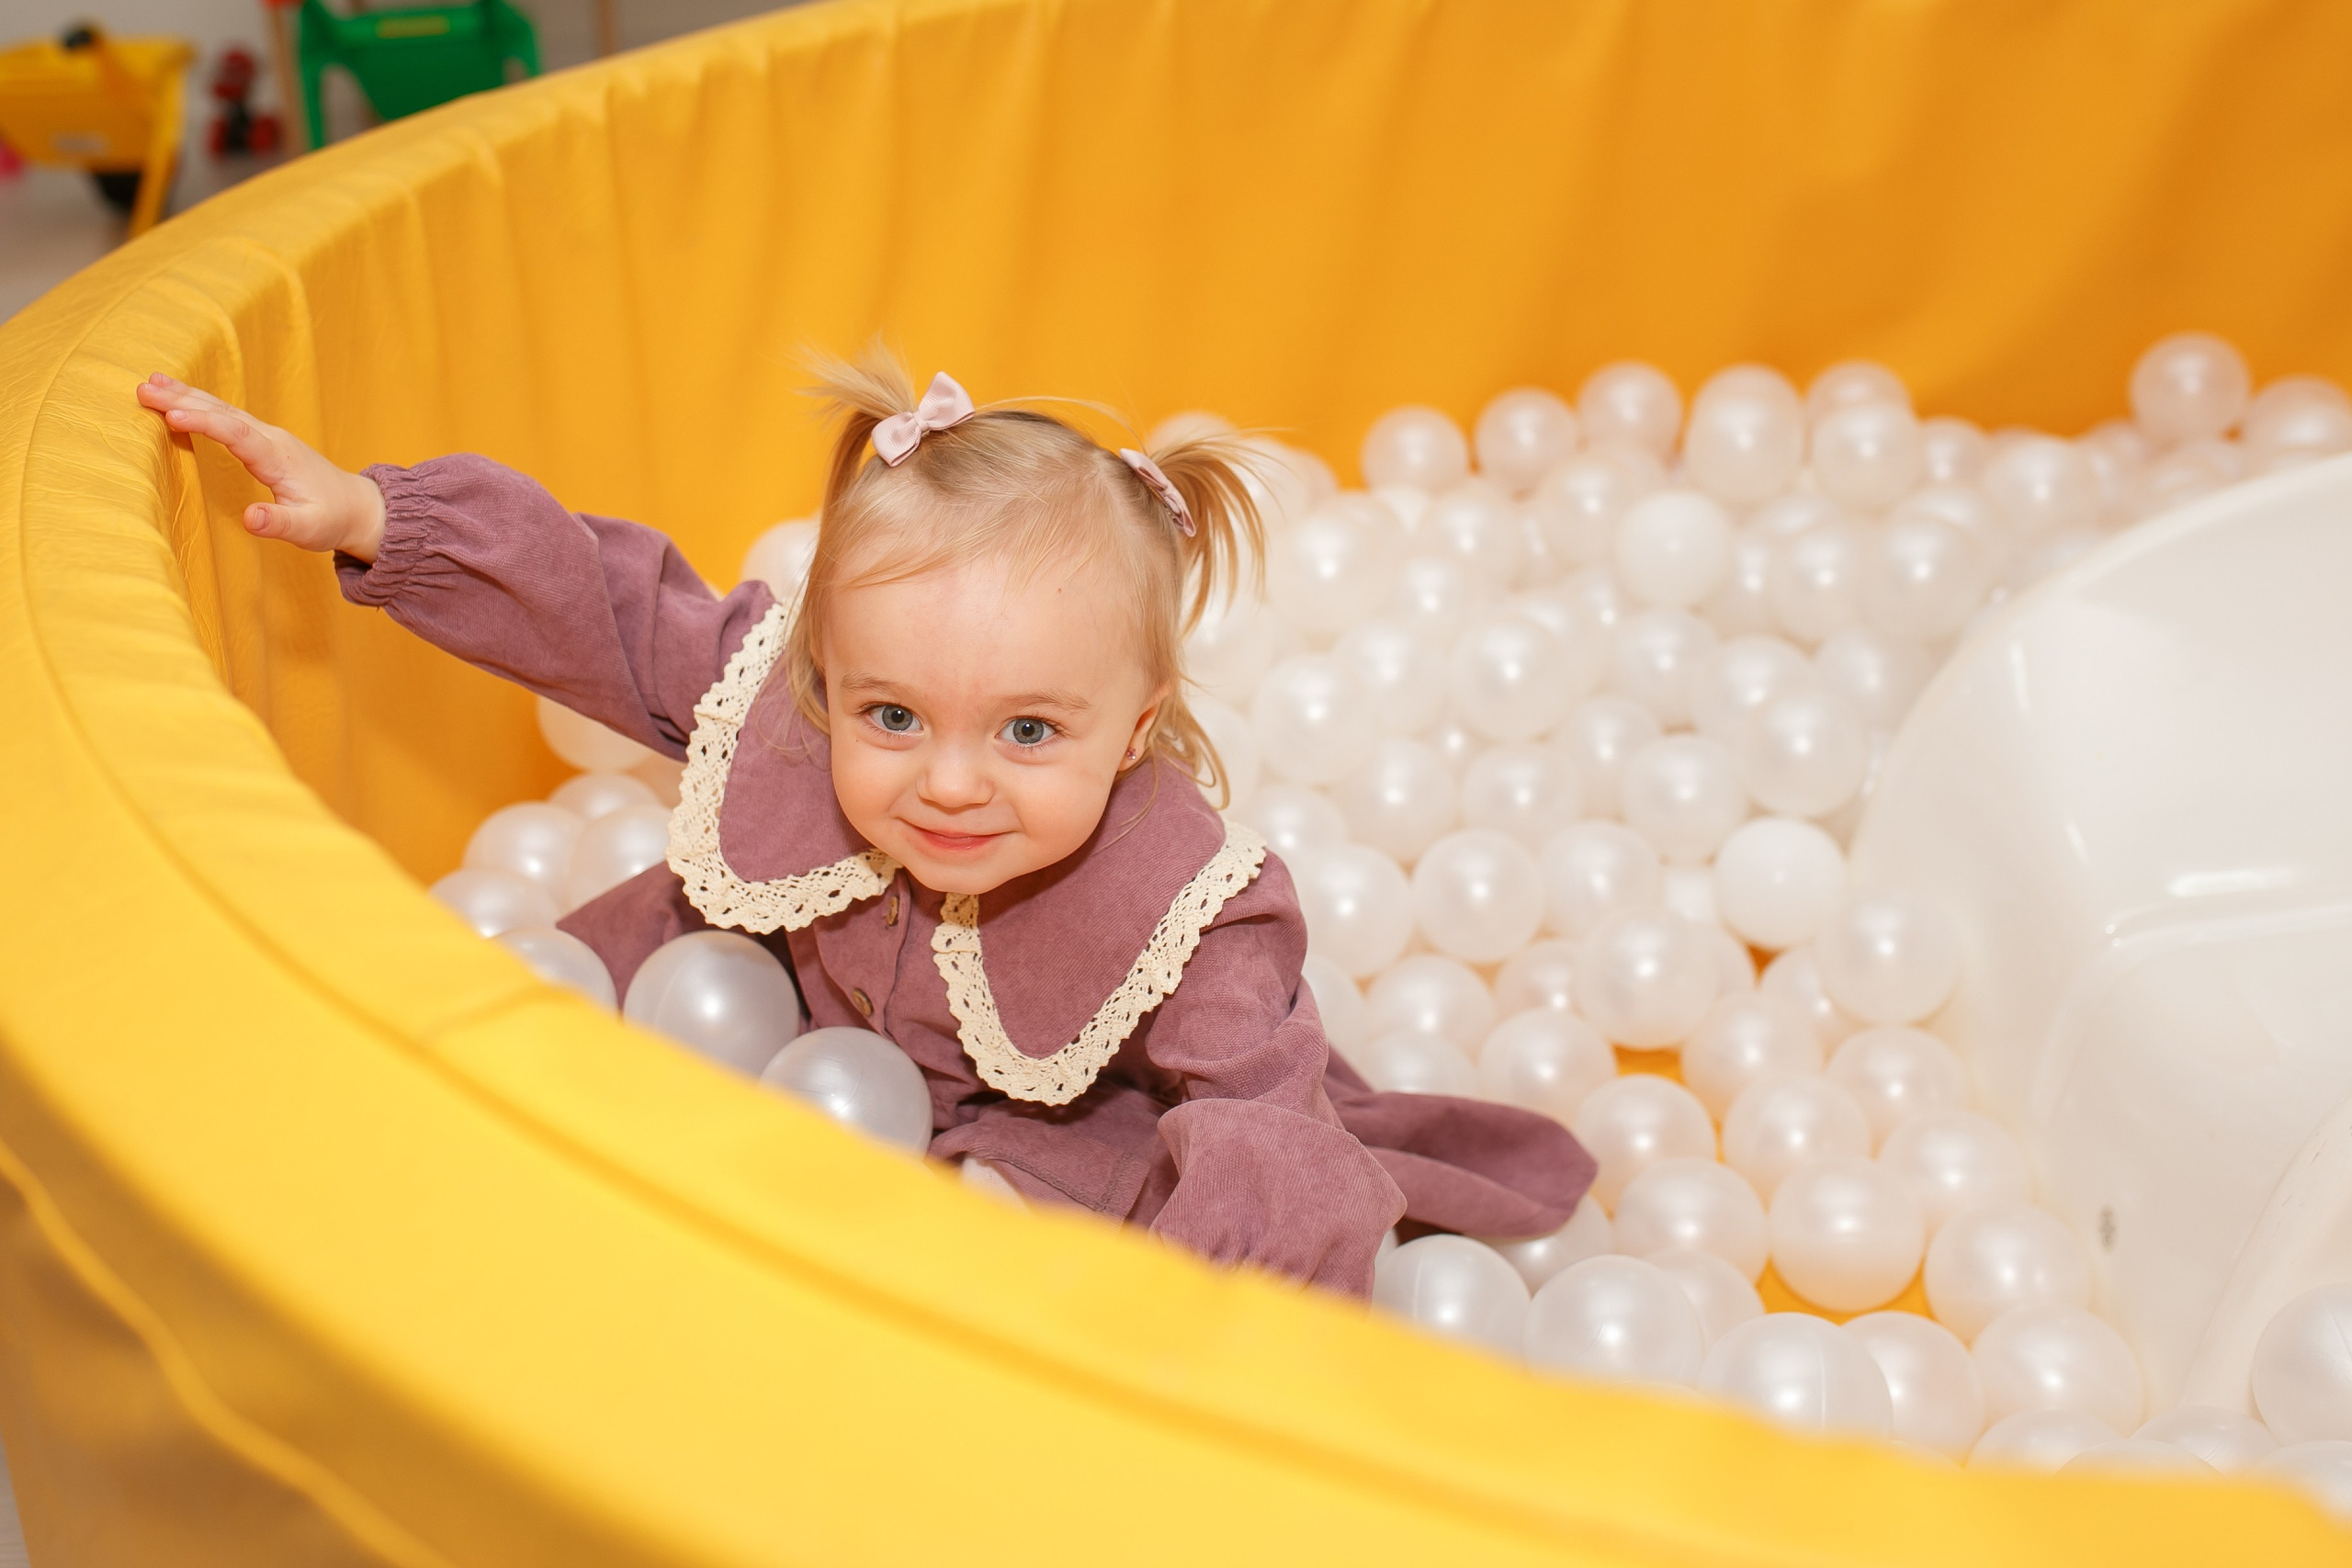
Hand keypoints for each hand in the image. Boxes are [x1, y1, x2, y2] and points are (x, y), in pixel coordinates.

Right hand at [136, 374, 387, 560]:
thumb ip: (278, 524)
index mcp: (278, 458)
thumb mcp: (308, 530)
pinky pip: (227, 415)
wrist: (356, 507)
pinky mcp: (263, 438)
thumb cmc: (330, 520)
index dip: (205, 424)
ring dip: (187, 396)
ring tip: (150, 382)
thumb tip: (248, 518)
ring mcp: (267, 435)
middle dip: (184, 400)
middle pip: (223, 413)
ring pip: (223, 409)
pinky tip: (177, 396)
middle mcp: (271, 439)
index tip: (171, 415)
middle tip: (143, 388)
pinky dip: (200, 404)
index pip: (237, 434)